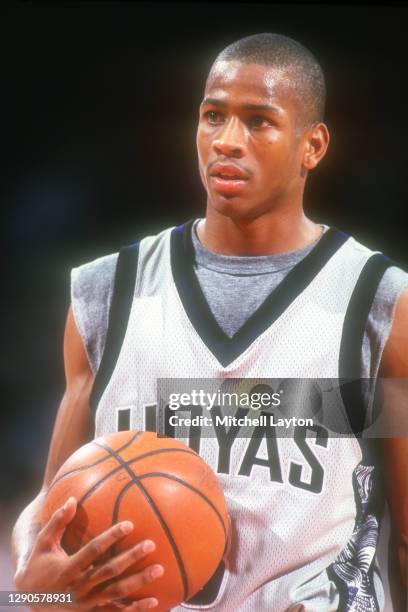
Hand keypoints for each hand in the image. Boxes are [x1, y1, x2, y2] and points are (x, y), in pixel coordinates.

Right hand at [14, 497, 163, 610]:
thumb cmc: (39, 564)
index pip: (93, 551)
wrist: (29, 600)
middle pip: (109, 572)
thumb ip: (58, 521)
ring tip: (159, 569)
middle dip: (131, 558)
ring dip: (139, 582)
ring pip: (116, 593)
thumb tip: (72, 498)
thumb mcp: (43, 542)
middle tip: (151, 544)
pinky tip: (154, 601)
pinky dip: (135, 609)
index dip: (110, 538)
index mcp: (67, 569)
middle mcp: (78, 588)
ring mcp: (86, 604)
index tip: (129, 524)